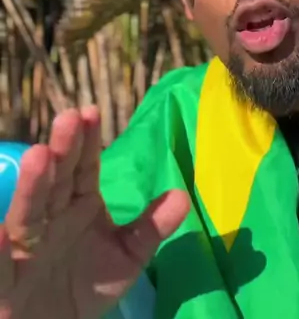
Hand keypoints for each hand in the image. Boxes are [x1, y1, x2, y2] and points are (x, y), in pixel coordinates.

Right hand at [0, 107, 188, 318]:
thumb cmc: (86, 284)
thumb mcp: (125, 257)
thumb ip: (151, 228)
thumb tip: (183, 196)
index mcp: (77, 205)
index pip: (83, 168)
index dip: (86, 142)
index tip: (91, 112)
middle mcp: (49, 218)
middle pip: (57, 181)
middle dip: (63, 150)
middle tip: (69, 118)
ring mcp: (25, 247)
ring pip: (28, 214)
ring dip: (32, 186)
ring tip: (39, 155)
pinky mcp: (6, 281)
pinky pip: (0, 267)